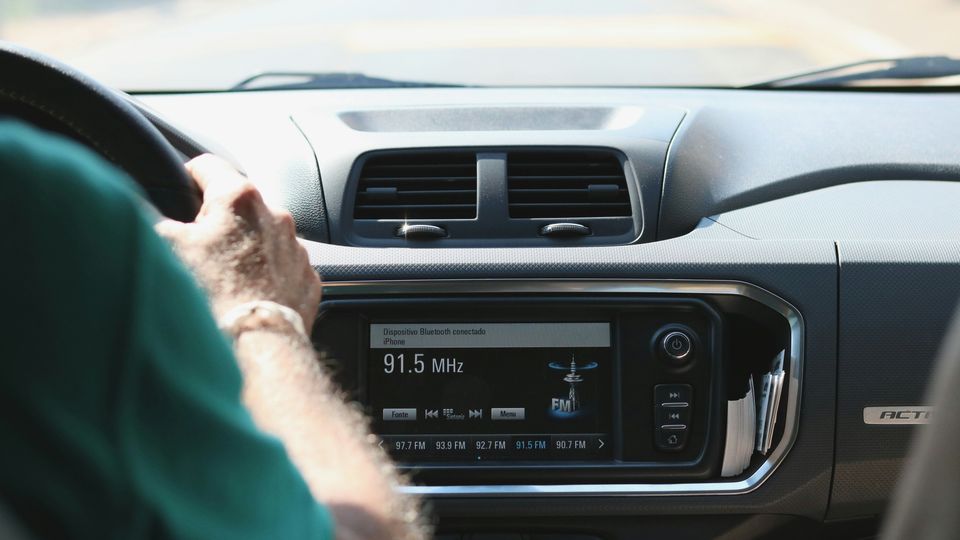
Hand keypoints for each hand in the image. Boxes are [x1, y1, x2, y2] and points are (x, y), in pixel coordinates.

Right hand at [155, 155, 320, 326]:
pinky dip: (265, 276)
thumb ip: (154, 219)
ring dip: (243, 249)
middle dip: (217, 222)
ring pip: (262, 237)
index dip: (187, 178)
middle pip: (237, 206)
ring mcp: (296, 248)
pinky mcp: (307, 278)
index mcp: (239, 198)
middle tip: (196, 250)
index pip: (207, 166)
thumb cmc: (210, 296)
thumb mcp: (165, 248)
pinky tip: (246, 296)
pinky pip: (282, 268)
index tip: (179, 190)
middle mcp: (276, 215)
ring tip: (222, 280)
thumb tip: (142, 212)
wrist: (256, 347)